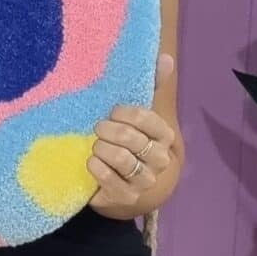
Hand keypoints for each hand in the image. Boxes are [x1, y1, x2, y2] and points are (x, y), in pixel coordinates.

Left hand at [88, 59, 177, 215]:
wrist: (117, 185)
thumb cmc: (126, 143)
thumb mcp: (136, 117)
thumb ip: (151, 87)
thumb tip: (165, 58)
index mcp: (165, 137)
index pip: (148, 119)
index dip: (126, 114)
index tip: (112, 112)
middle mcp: (160, 160)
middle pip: (133, 140)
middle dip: (110, 131)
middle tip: (98, 128)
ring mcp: (145, 181)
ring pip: (123, 159)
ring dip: (103, 149)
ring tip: (95, 145)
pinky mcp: (127, 197)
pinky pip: (110, 179)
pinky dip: (97, 167)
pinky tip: (91, 161)